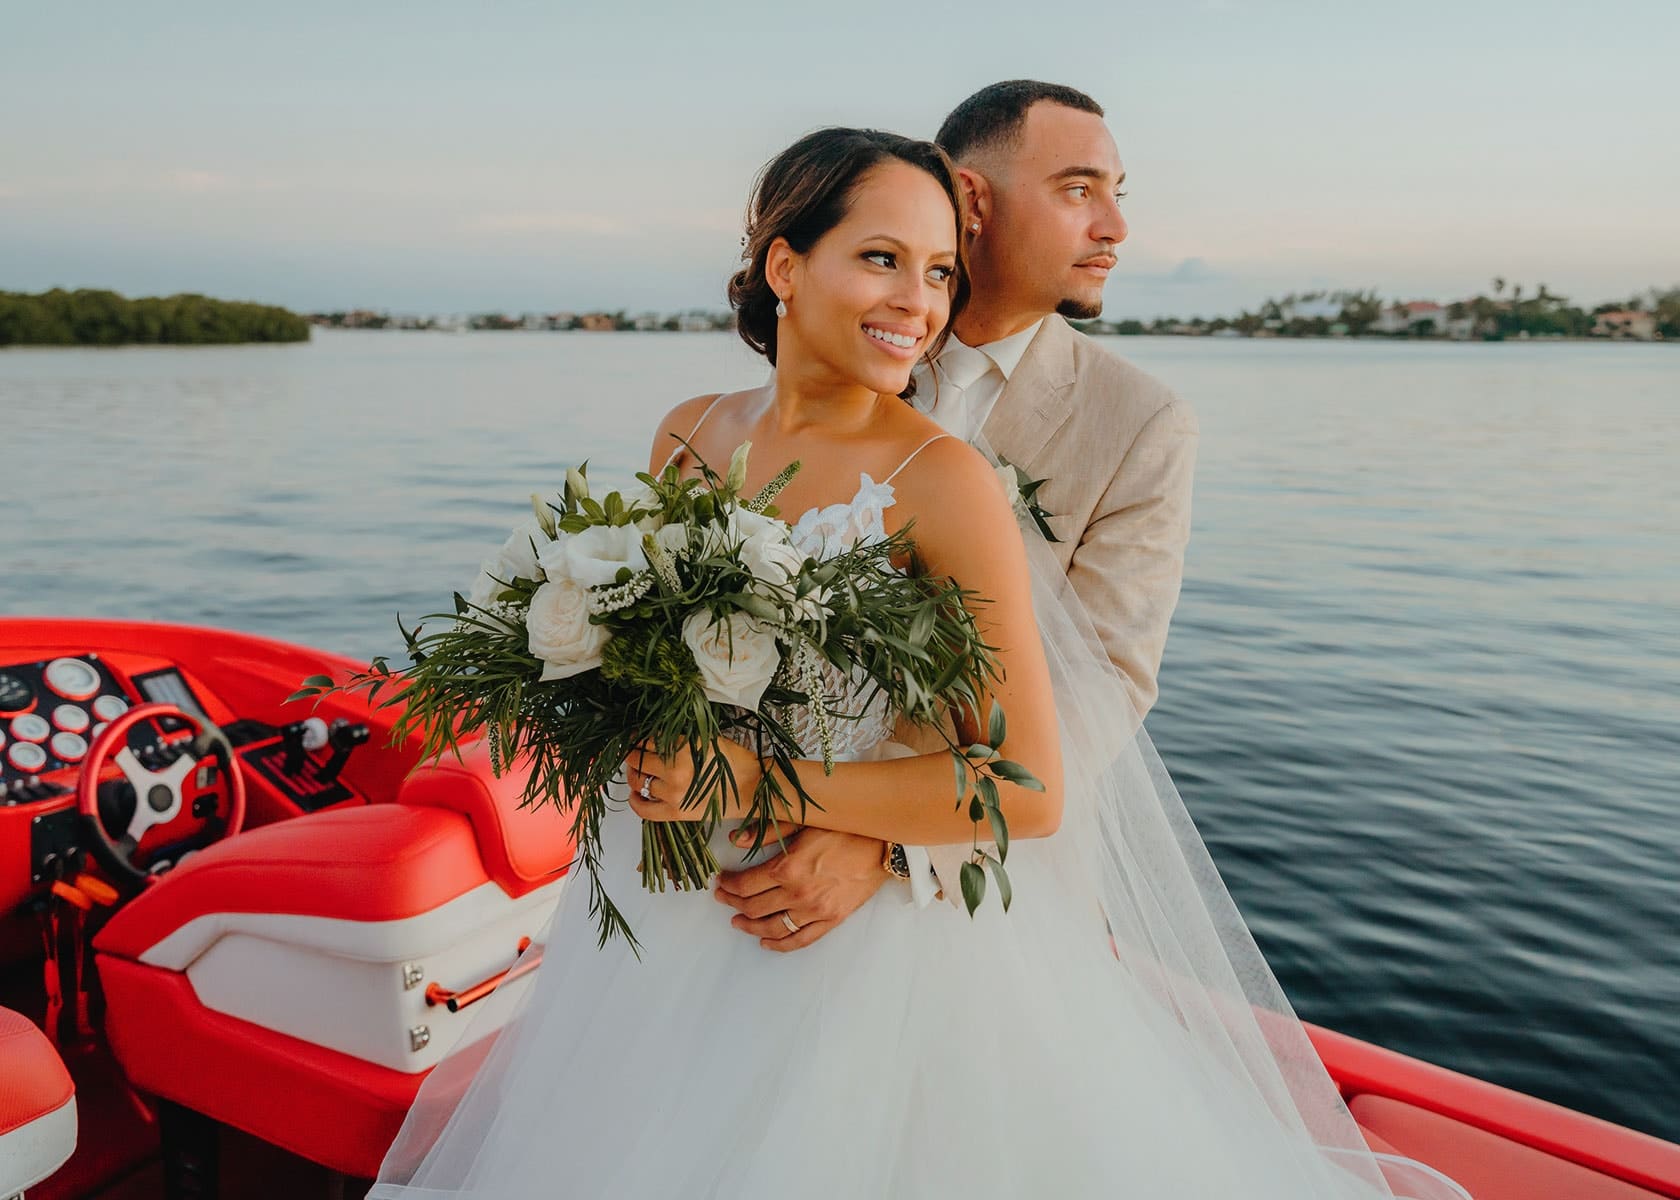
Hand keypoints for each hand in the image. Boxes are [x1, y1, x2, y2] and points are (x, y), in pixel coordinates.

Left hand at [625, 737, 762, 823]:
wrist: (753, 787)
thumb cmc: (735, 761)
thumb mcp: (705, 739)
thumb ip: (677, 738)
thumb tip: (652, 738)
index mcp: (682, 748)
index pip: (645, 740)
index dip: (635, 738)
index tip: (633, 738)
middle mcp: (674, 771)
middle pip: (636, 760)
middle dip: (631, 754)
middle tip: (632, 752)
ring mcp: (673, 794)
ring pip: (638, 782)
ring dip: (633, 774)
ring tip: (637, 770)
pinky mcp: (676, 813)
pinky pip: (644, 810)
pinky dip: (635, 801)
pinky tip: (635, 793)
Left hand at [714, 820, 891, 952]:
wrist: (882, 844)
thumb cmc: (844, 827)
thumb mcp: (803, 821)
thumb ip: (767, 831)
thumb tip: (736, 839)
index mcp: (788, 868)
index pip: (745, 885)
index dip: (728, 885)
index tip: (720, 881)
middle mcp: (798, 894)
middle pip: (754, 908)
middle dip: (732, 904)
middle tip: (723, 899)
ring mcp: (815, 911)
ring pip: (772, 928)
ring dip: (750, 927)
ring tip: (737, 922)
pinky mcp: (832, 920)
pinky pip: (801, 939)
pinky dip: (780, 945)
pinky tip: (766, 942)